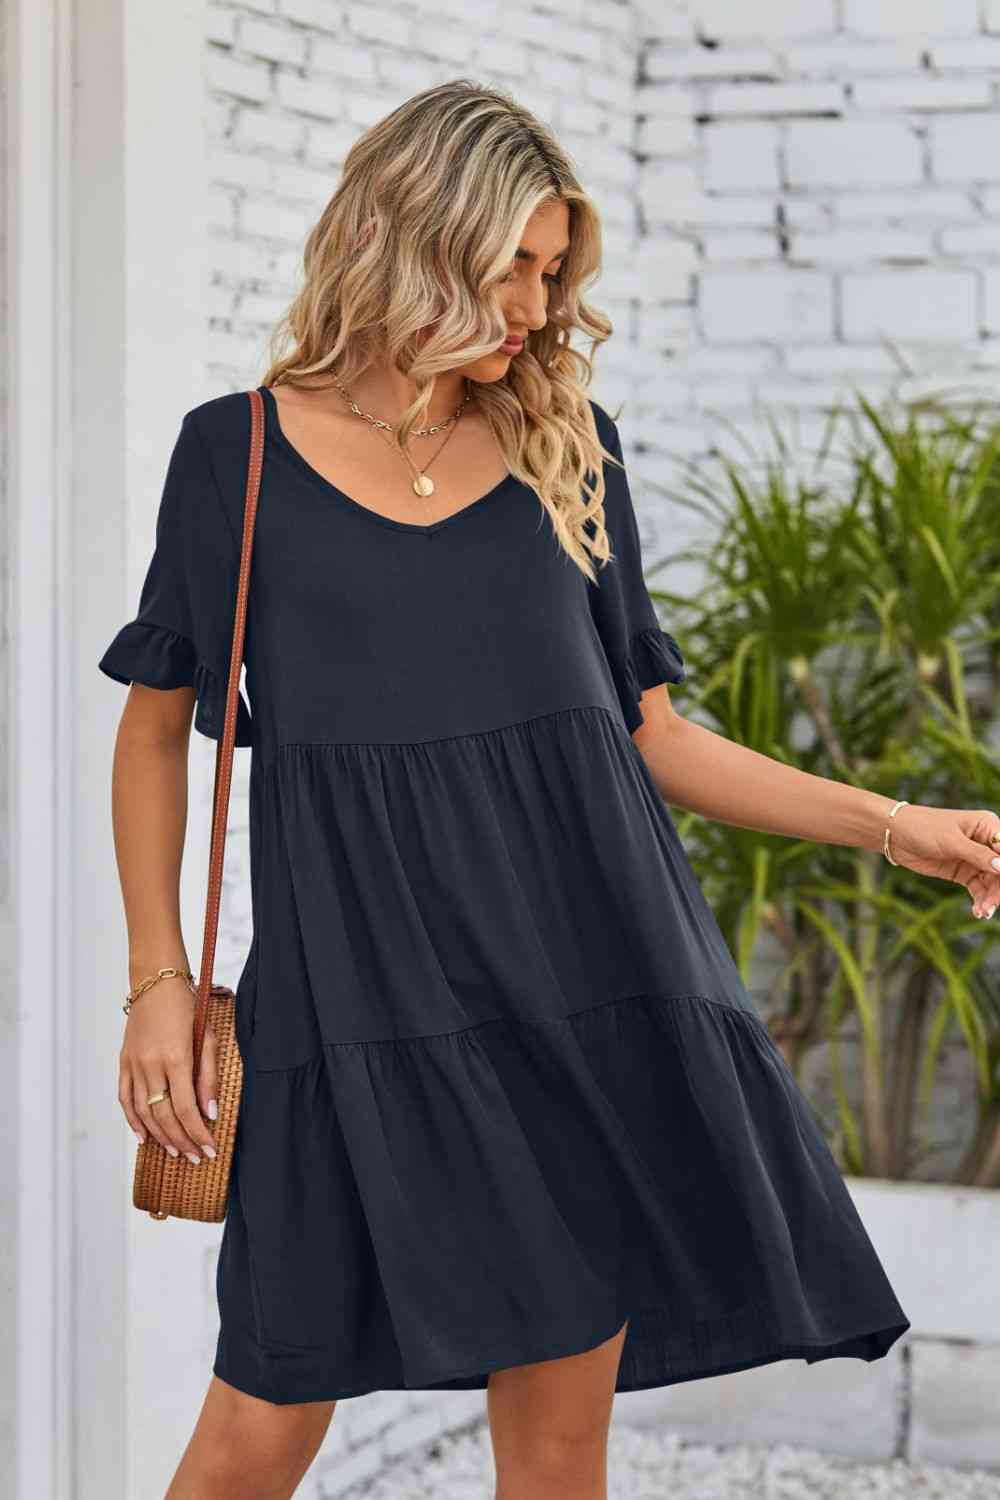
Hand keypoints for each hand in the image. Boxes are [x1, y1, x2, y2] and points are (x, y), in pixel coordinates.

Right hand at [118, 974, 219, 1161]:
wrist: (156, 983)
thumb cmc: (188, 1007)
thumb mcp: (207, 1037)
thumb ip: (208, 1076)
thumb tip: (210, 1113)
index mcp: (176, 1058)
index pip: (186, 1109)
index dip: (198, 1133)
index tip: (210, 1149)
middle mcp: (151, 1064)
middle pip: (164, 1116)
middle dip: (183, 1141)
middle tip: (196, 1157)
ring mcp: (134, 1065)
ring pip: (144, 1112)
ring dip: (161, 1136)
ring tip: (177, 1151)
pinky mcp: (124, 1062)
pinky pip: (125, 1098)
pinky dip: (133, 1121)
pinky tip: (145, 1137)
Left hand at [886, 804, 999, 918]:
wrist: (896, 835)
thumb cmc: (923, 828)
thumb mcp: (951, 841)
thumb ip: (977, 855)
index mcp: (988, 826)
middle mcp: (986, 842)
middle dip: (998, 888)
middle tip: (991, 905)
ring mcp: (975, 858)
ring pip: (992, 882)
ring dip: (990, 898)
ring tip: (983, 912)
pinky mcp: (964, 872)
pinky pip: (979, 888)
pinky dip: (981, 900)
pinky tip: (978, 911)